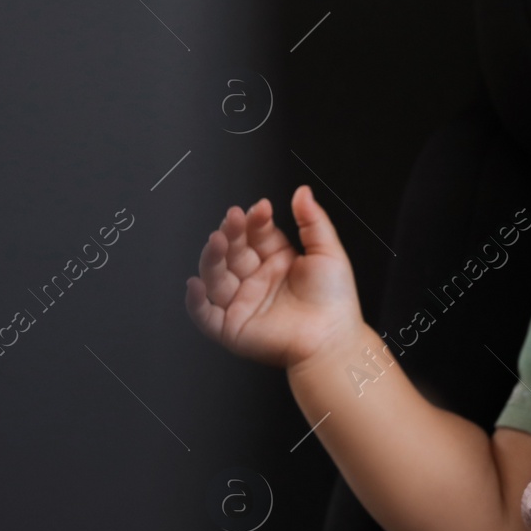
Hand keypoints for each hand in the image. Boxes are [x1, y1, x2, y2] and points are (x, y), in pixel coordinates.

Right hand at [185, 185, 363, 369]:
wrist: (333, 339)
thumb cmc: (335, 301)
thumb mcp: (328, 252)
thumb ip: (312, 220)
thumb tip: (302, 191)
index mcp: (276, 261)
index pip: (255, 234)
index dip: (254, 220)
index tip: (261, 209)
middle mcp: (255, 280)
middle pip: (232, 251)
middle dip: (230, 233)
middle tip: (233, 219)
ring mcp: (241, 304)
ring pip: (215, 277)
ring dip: (212, 257)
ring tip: (218, 240)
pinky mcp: (231, 328)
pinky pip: (205, 314)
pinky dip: (195, 301)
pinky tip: (196, 284)